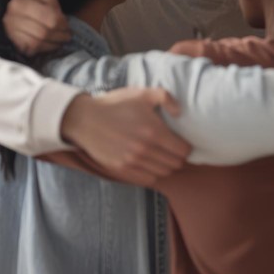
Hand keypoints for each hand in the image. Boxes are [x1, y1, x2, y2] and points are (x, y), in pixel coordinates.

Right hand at [3, 0, 70, 55]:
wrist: (12, 13)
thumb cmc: (31, 4)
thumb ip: (54, 7)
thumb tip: (63, 22)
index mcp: (22, 3)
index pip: (49, 17)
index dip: (62, 24)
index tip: (67, 27)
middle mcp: (12, 17)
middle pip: (43, 32)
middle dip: (59, 36)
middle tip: (67, 36)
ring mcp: (10, 32)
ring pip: (38, 42)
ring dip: (53, 44)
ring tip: (61, 41)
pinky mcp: (12, 43)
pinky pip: (32, 49)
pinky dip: (44, 49)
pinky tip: (51, 45)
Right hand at [60, 88, 190, 186]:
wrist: (85, 119)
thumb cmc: (115, 104)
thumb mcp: (142, 94)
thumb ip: (165, 98)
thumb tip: (179, 112)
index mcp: (154, 131)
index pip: (183, 151)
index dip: (187, 148)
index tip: (183, 143)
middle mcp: (145, 150)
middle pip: (175, 164)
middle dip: (179, 158)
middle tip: (174, 150)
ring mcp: (133, 162)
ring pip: (163, 173)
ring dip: (166, 166)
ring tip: (162, 157)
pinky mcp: (122, 169)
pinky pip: (147, 179)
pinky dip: (152, 174)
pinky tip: (150, 164)